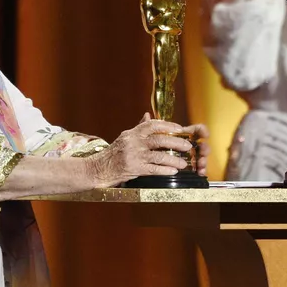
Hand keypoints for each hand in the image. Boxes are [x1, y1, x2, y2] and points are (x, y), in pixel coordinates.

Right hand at [85, 113, 204, 187]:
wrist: (98, 168)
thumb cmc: (113, 153)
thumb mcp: (125, 138)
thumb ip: (139, 128)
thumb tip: (148, 115)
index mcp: (132, 133)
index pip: (152, 125)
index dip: (168, 125)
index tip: (180, 128)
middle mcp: (133, 142)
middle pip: (159, 139)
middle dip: (176, 142)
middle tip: (187, 146)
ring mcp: (133, 155)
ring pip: (158, 156)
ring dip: (173, 160)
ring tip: (183, 163)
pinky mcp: (133, 168)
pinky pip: (153, 169)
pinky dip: (164, 170)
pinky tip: (173, 171)